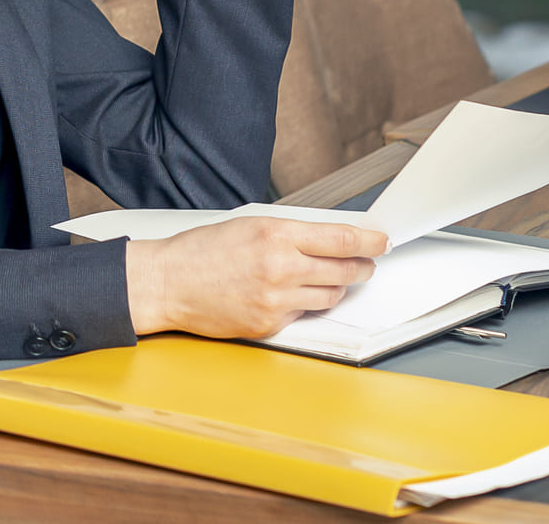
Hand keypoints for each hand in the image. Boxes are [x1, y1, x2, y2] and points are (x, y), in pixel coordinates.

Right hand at [126, 217, 389, 338]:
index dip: (369, 242)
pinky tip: (288, 294)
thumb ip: (291, 233)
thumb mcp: (251, 225)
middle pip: (345, 270)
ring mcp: (276, 300)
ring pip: (330, 295)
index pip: (341, 240)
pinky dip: (302, 304)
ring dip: (335, 286)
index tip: (382, 241)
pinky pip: (303, 314)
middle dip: (361, 267)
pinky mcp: (268, 324)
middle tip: (366, 263)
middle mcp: (281, 268)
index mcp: (277, 235)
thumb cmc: (203, 251)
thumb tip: (329, 239)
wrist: (167, 283)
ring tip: (325, 278)